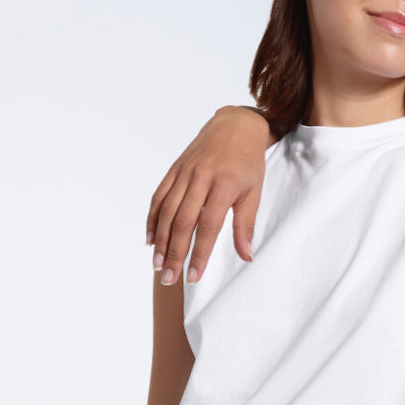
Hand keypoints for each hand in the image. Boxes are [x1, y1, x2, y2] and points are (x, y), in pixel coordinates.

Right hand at [147, 106, 271, 284]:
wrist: (235, 126)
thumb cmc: (248, 162)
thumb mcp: (254, 192)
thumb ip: (245, 225)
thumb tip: (246, 257)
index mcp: (223, 185)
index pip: (208, 227)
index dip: (199, 253)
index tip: (193, 276)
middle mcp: (200, 178)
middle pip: (182, 222)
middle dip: (174, 253)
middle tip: (169, 278)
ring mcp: (184, 172)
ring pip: (166, 211)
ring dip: (160, 240)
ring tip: (157, 265)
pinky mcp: (174, 169)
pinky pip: (159, 196)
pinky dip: (152, 218)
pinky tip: (150, 239)